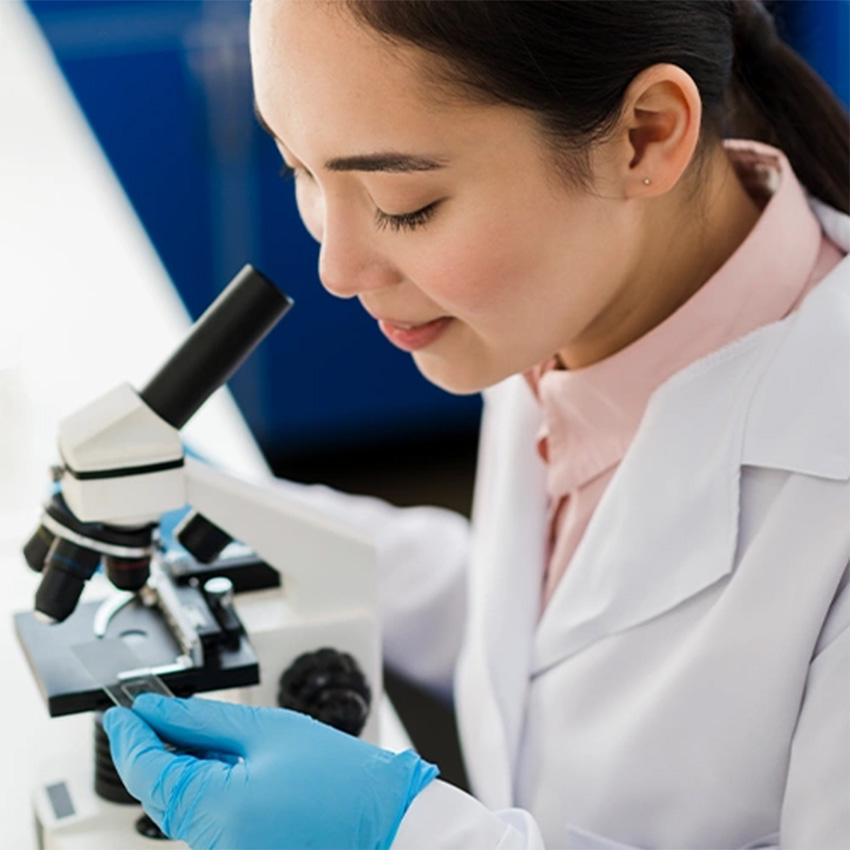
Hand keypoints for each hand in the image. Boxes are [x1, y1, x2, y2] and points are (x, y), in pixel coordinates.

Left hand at [103, 693, 437, 849]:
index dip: (129, 736)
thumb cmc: (340, 777)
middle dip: (152, 748)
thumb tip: (156, 709)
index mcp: (217, 812)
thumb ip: (202, 720)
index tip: (120, 711)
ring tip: (195, 729)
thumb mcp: (267, 729)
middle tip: (151, 710)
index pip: (147, 772)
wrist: (385, 820)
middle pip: (160, 792)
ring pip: (181, 805)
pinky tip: (220, 760)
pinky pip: (206, 819)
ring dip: (179, 766)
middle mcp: (213, 845)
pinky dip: (203, 786)